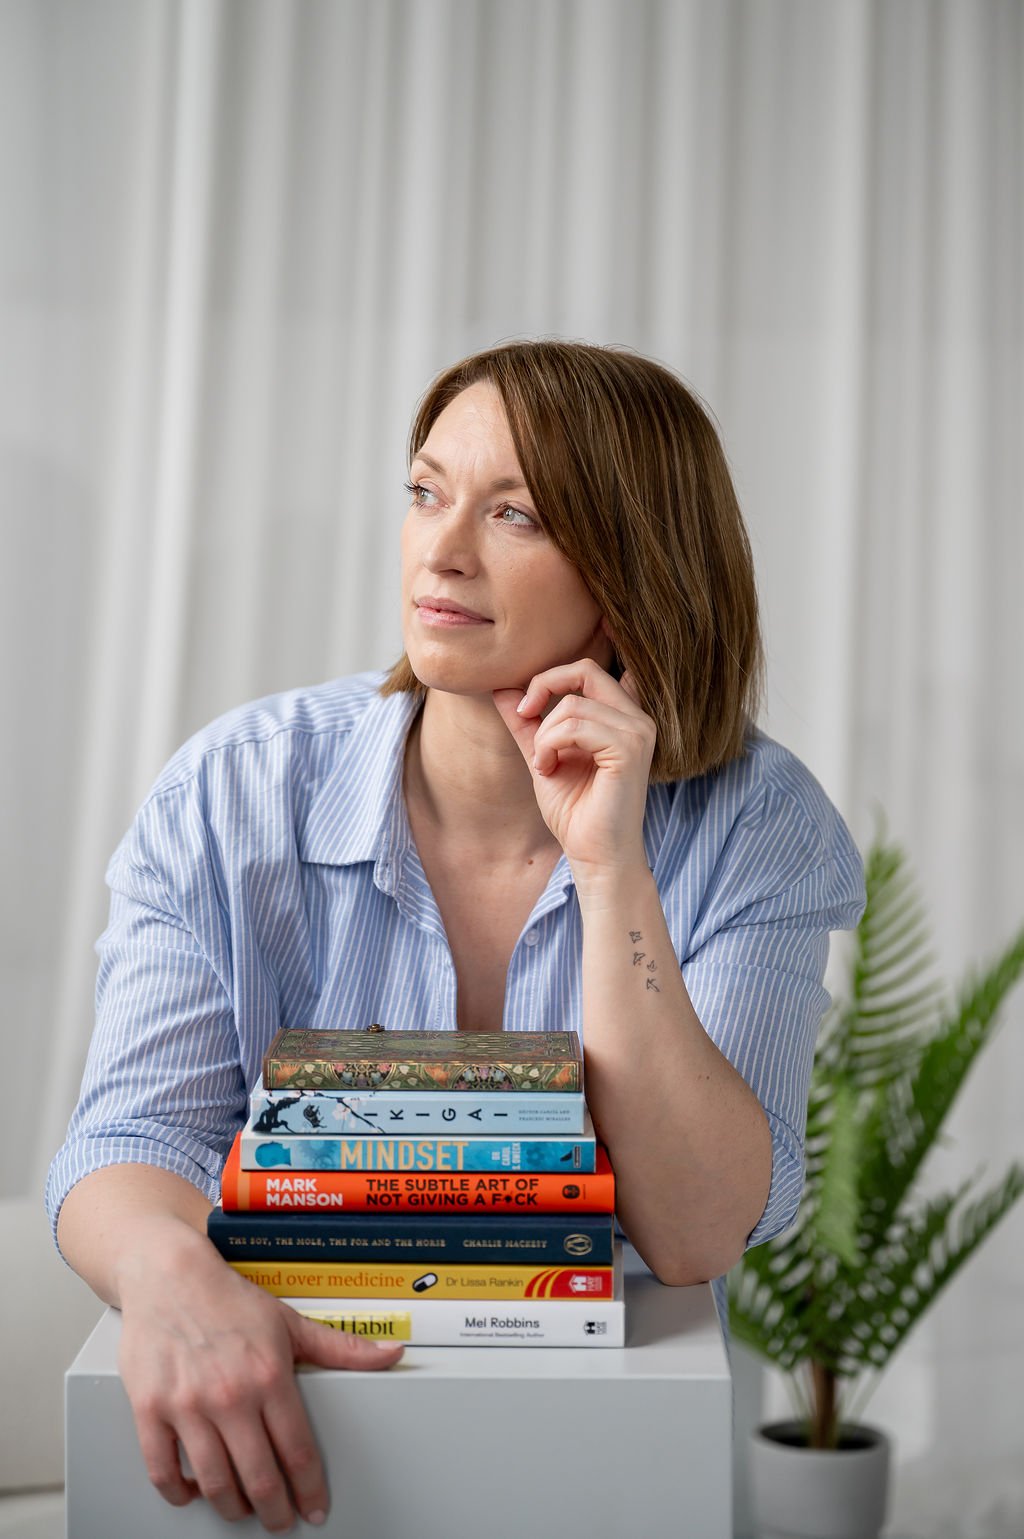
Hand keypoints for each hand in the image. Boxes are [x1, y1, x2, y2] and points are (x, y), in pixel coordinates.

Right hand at [117, 1224, 401, 1530]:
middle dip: (275, 1510)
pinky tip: (191, 1493)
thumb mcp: (289, 1320)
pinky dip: (178, 1493)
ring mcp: (187, 1405)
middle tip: (280, 1521)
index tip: (314, 1509)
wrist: (168, 1274)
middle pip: (259, 1477)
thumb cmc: (228, 1298)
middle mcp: (230, 1395)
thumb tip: (391, 1354)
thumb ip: (340, 1347)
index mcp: (269, 1375)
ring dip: (232, 1507)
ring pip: (214, 1482)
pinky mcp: (150, 1409)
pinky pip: (162, 1470)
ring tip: (242, 1509)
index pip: (298, 1450)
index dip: (310, 1489)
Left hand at [492, 657, 655, 879]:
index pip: (587, 670)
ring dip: (543, 735)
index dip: (550, 678)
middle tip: (523, 716)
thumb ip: (526, 722)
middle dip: (544, 687)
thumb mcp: (542, 755)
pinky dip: (551, 745)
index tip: (523, 709)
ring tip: (543, 764)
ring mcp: (638, 732)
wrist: (594, 855)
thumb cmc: (575, 811)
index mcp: (622, 717)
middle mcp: (637, 719)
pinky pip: (577, 726)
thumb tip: (500, 687)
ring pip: (573, 705)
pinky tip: (548, 770)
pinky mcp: (631, 749)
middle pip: (585, 671)